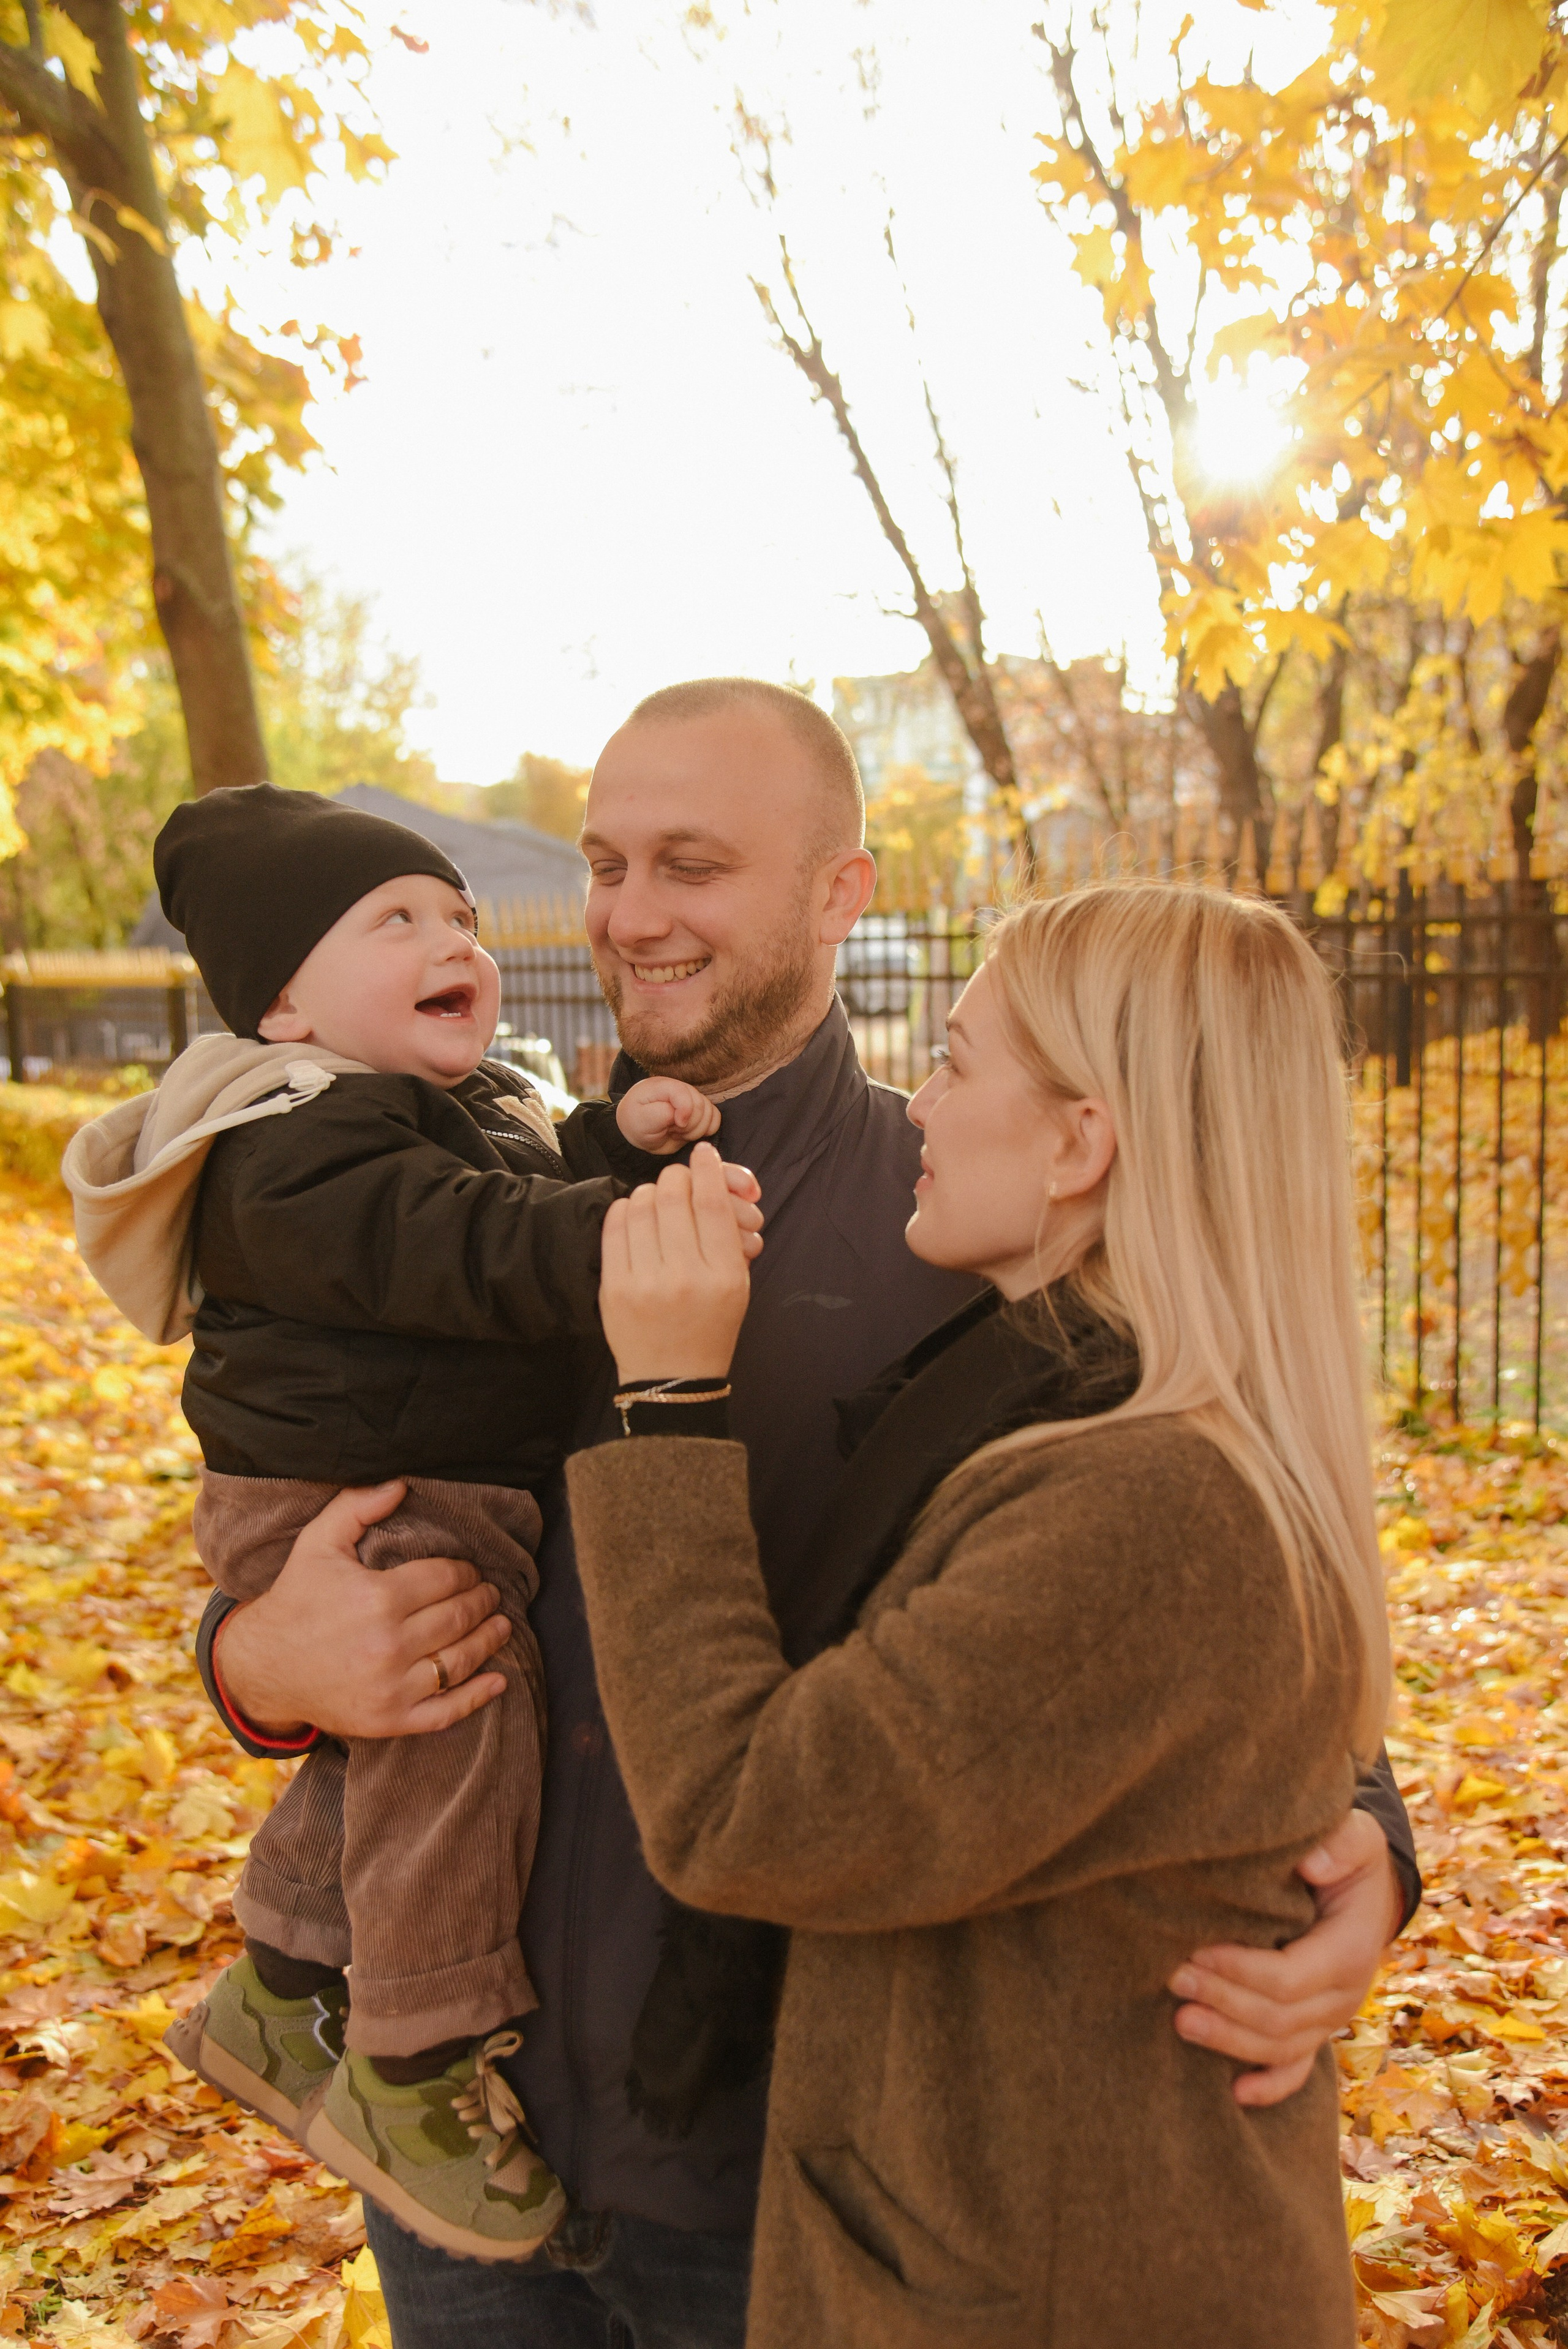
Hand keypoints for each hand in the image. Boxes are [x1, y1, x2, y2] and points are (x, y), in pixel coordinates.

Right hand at [213, 1481, 511, 1740]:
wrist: (262, 1667)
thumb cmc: (296, 1599)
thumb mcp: (318, 1543)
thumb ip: (357, 1506)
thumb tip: (401, 1483)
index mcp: (377, 1598)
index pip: (446, 1579)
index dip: (465, 1572)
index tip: (470, 1571)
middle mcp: (389, 1644)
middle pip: (459, 1617)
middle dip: (482, 1601)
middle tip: (491, 1593)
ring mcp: (391, 1687)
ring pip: (461, 1660)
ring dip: (489, 1640)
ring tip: (502, 1625)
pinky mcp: (390, 1719)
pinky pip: (447, 1711)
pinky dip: (478, 1696)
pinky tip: (498, 1681)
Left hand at [600, 1140, 752, 1382]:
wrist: (673, 1380)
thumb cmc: (711, 1327)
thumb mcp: (737, 1286)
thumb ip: (728, 1236)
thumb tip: (710, 1182)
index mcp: (724, 1276)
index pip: (713, 1203)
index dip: (709, 1169)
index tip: (705, 1153)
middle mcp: (685, 1276)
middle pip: (675, 1196)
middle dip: (678, 1178)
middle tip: (679, 1181)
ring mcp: (646, 1283)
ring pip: (642, 1204)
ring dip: (650, 1192)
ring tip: (657, 1201)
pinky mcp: (615, 1289)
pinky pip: (615, 1226)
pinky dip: (624, 1209)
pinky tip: (633, 1213)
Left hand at [616, 1076, 721, 1153]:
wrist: (639, 1132)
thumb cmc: (636, 1124)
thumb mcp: (640, 1121)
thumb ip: (659, 1114)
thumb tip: (680, 1115)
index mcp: (663, 1086)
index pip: (683, 1092)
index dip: (685, 1111)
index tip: (676, 1125)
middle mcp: (681, 1089)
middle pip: (700, 1105)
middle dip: (688, 1125)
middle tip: (671, 1130)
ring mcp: (692, 1099)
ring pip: (710, 1113)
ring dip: (696, 1130)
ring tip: (677, 1132)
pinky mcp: (700, 1112)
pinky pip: (715, 1119)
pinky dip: (706, 1130)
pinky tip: (689, 1134)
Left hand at [1167, 1808, 1402, 2105]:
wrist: (1371, 1891)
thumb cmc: (1350, 1859)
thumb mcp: (1358, 1837)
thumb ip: (1341, 1844)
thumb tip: (1311, 1864)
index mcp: (1351, 1951)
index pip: (1290, 1977)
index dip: (1240, 1970)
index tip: (1196, 1949)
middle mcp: (1345, 1996)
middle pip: (1279, 2018)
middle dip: (1223, 2001)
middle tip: (1172, 1977)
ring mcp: (1331, 2019)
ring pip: (1281, 2049)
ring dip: (1229, 2041)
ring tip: (1180, 2021)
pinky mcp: (1317, 2029)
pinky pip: (1298, 2070)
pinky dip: (1270, 2086)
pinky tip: (1235, 2094)